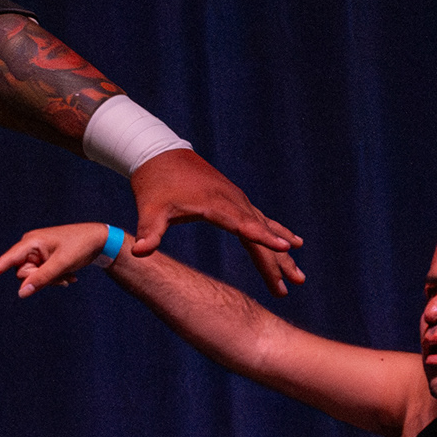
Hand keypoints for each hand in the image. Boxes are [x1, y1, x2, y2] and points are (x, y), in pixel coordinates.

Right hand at [0, 223, 110, 295]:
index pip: (7, 260)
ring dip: (50, 280)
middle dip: (41, 280)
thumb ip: (41, 279)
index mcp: (30, 242)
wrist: (98, 240)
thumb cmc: (80, 247)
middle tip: (62, 276)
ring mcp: (37, 252)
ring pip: (33, 277)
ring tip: (69, 276)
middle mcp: (29, 246)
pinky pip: (41, 275)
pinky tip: (71, 276)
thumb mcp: (62, 264)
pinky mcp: (44, 257)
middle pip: (23, 273)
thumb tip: (22, 293)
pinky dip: (55, 278)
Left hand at [130, 149, 304, 296]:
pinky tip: (294, 243)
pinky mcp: (235, 200)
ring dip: (282, 251)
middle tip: (296, 282)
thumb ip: (149, 231)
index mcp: (215, 204)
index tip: (286, 248)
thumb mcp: (150, 209)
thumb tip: (138, 252)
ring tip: (299, 276)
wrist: (159, 154)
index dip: (264, 238)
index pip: (243, 224)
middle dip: (278, 258)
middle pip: (260, 231)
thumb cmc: (154, 184)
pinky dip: (276, 232)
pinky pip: (260, 219)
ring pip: (265, 227)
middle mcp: (232, 200)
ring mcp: (236, 199)